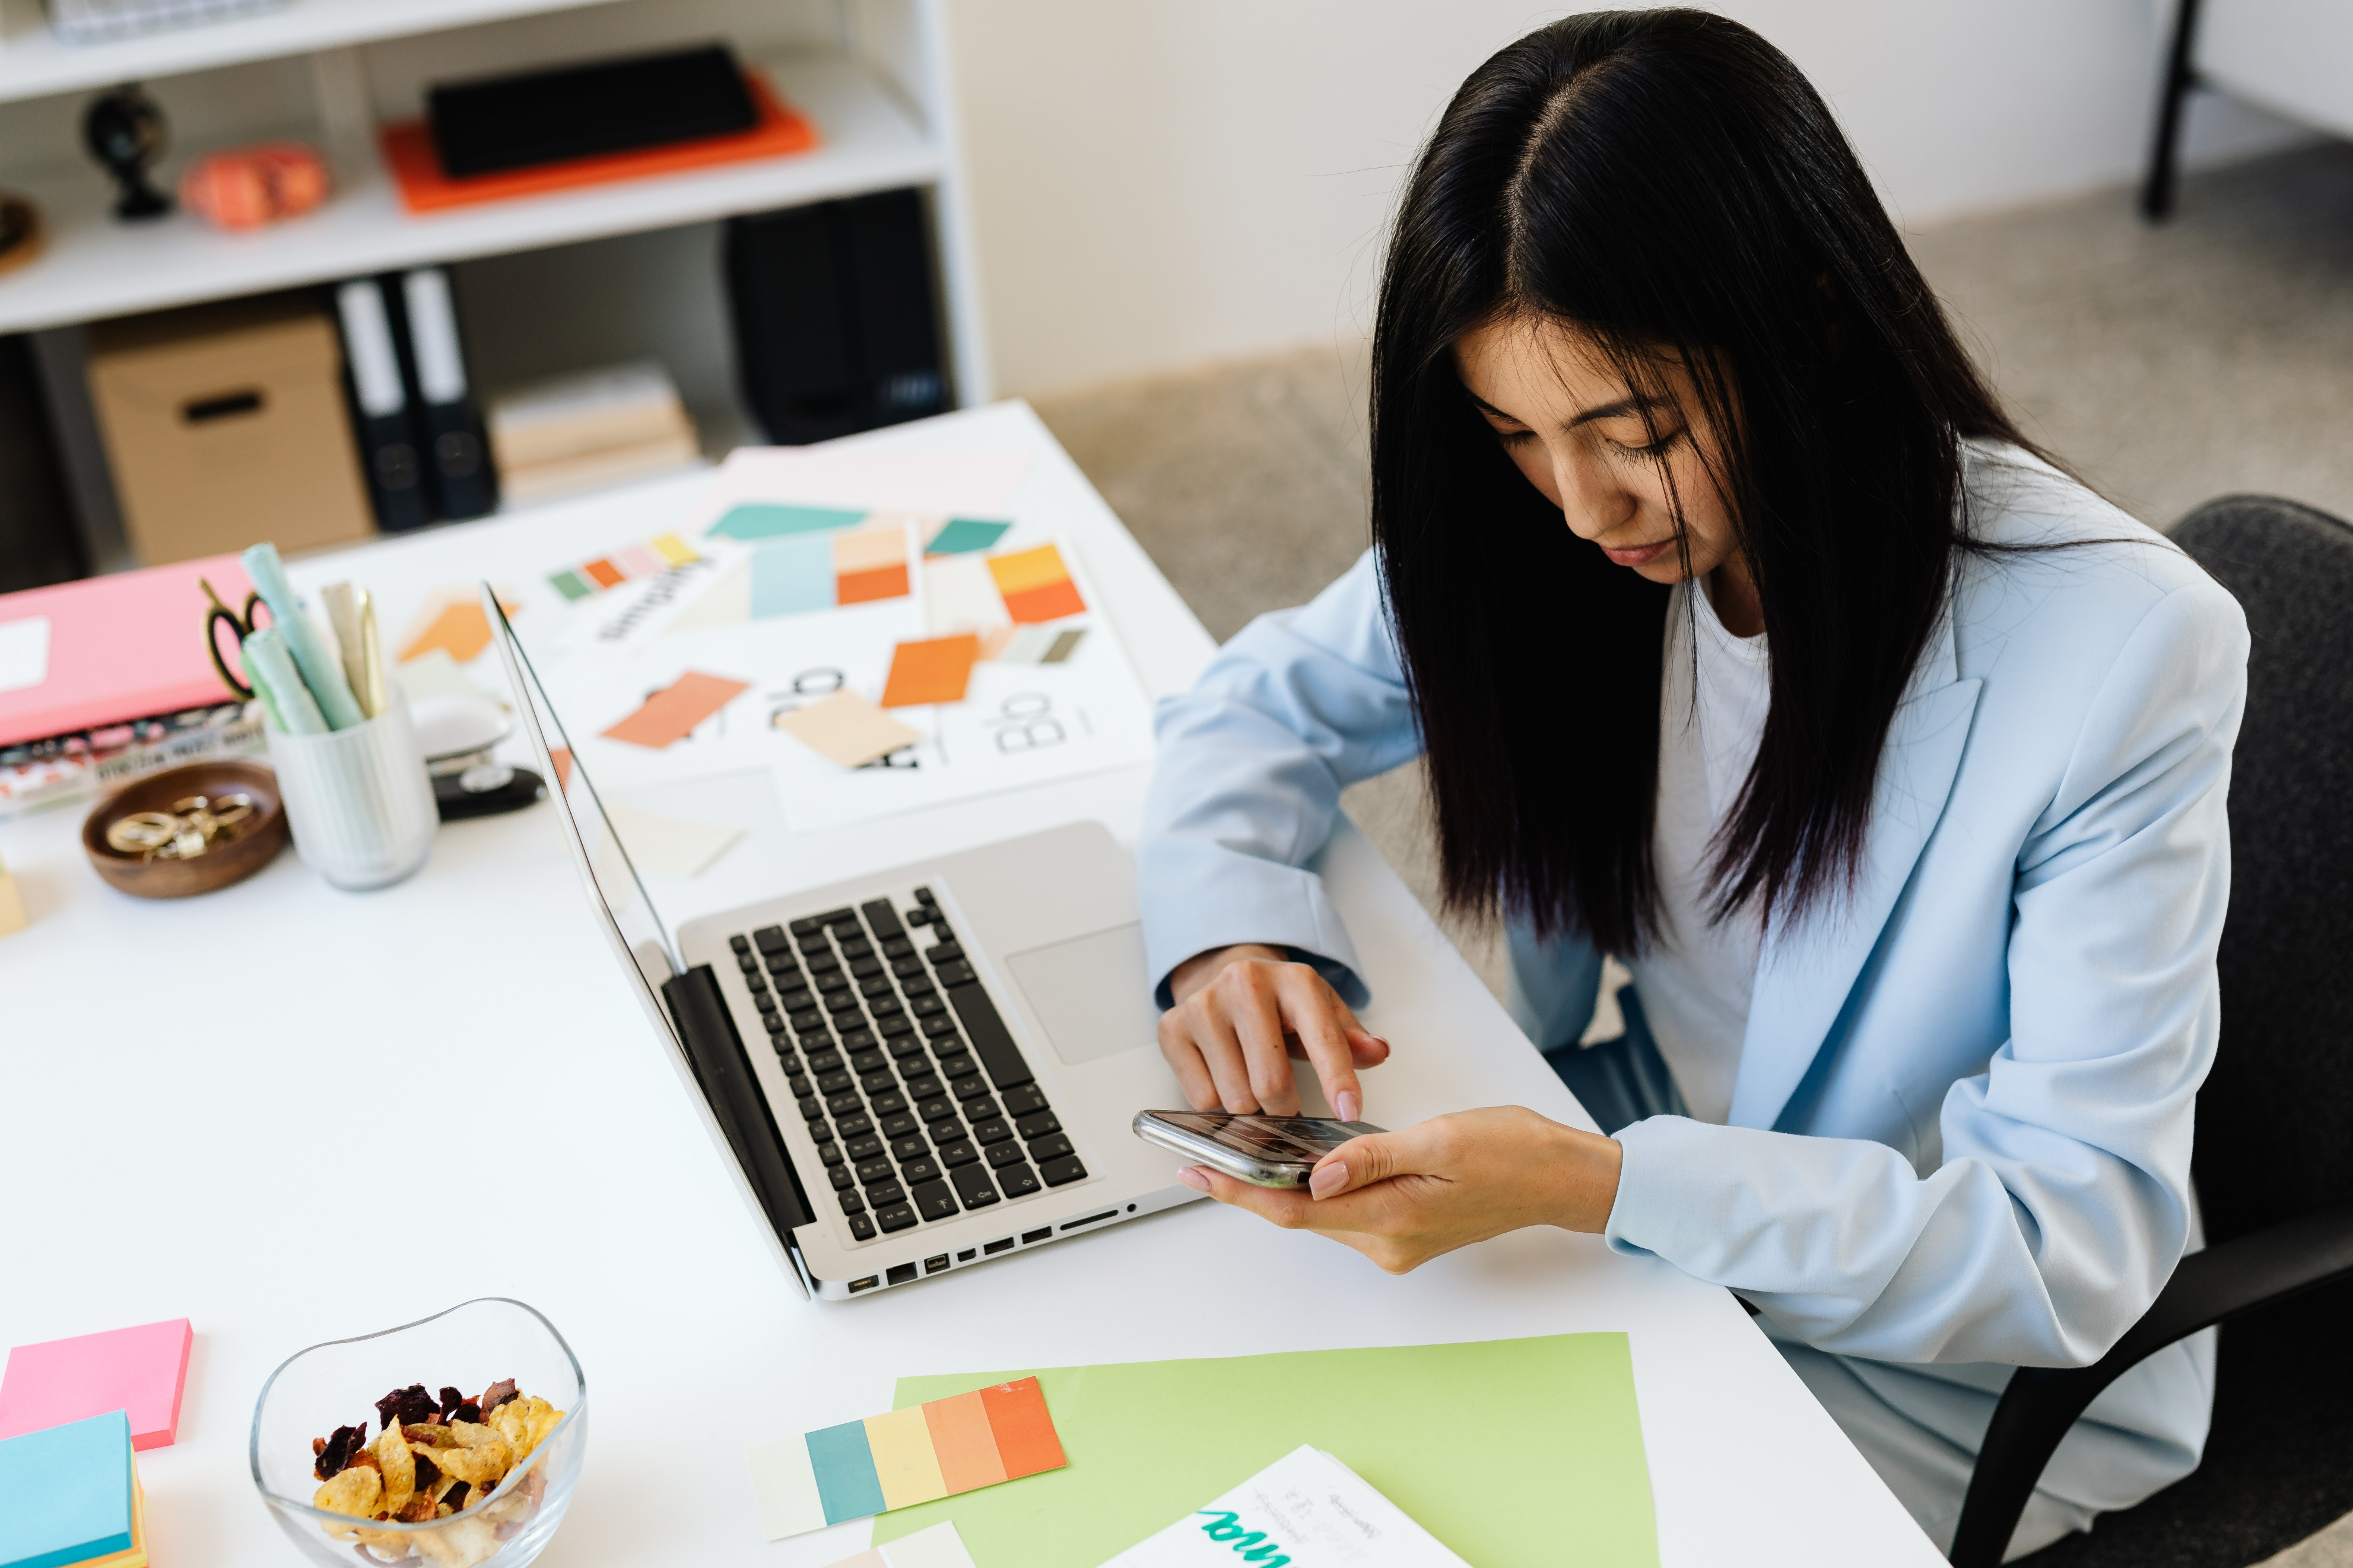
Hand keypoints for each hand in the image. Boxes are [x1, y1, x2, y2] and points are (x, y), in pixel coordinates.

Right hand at [1161, 945, 1390, 1121]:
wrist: (1222, 974)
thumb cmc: (1278, 1003)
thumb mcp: (1322, 1011)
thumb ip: (1352, 1038)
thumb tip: (1378, 1052)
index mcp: (1293, 980)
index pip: (1323, 1038)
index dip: (1338, 1081)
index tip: (1348, 1113)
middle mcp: (1245, 984)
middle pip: (1272, 1082)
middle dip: (1285, 1109)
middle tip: (1287, 1107)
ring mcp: (1204, 1005)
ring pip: (1235, 1096)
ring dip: (1250, 1109)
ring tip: (1253, 1087)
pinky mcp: (1172, 1028)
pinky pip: (1201, 1098)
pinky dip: (1218, 1103)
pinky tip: (1224, 1078)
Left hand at [1175, 1106, 1622, 1272]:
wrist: (1561, 1176)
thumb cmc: (1512, 1150)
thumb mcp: (1440, 1139)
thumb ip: (1372, 1158)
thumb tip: (1316, 1175)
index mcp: (1393, 1219)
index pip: (1297, 1209)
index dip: (1241, 1193)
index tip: (1199, 1175)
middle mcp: (1389, 1242)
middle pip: (1301, 1215)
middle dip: (1250, 1187)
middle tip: (1202, 1158)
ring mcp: (1398, 1241)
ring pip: (1322, 1213)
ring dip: (1283, 1187)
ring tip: (1239, 1154)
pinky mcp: (1406, 1230)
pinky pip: (1348, 1210)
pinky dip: (1318, 1189)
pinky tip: (1300, 1163)